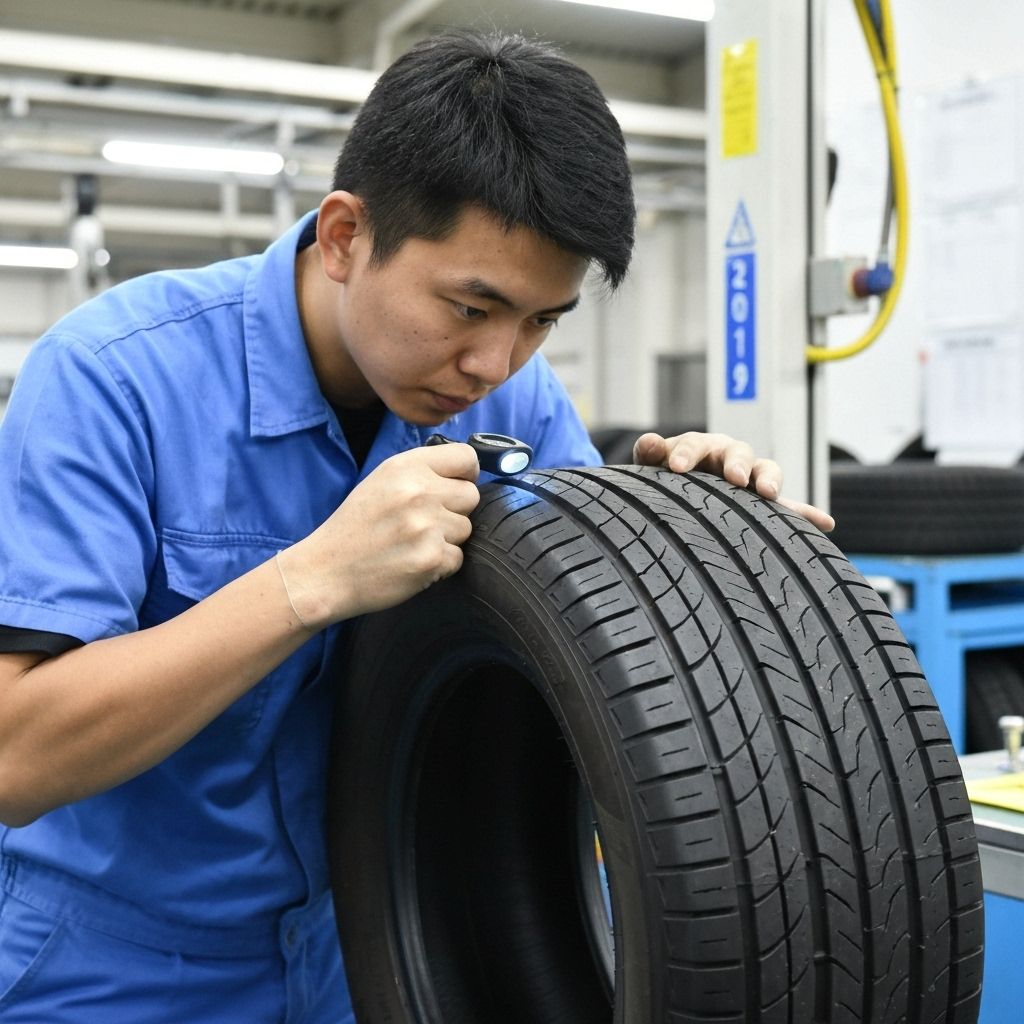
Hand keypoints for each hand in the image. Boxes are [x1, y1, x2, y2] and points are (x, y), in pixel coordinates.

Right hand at [278, 444, 480, 625]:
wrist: (326, 572)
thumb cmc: (355, 527)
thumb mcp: (382, 482)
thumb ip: (422, 472)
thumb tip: (466, 473)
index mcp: (406, 467)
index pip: (466, 457)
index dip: (466, 473)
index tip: (456, 486)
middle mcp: (419, 492)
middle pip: (471, 495)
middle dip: (455, 510)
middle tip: (425, 523)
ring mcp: (427, 526)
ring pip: (466, 529)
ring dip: (447, 539)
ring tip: (413, 544)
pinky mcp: (431, 558)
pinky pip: (457, 558)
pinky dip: (440, 565)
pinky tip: (412, 562)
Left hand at [632, 430, 834, 532]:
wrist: (678, 494)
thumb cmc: (664, 479)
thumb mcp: (653, 466)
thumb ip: (650, 454)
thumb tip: (649, 441)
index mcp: (700, 447)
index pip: (695, 444)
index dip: (687, 453)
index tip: (677, 466)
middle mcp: (729, 458)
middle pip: (739, 453)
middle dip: (738, 464)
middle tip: (734, 477)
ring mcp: (749, 479)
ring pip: (766, 472)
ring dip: (770, 480)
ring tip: (770, 494)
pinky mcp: (763, 503)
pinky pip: (789, 508)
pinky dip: (806, 513)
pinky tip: (825, 523)